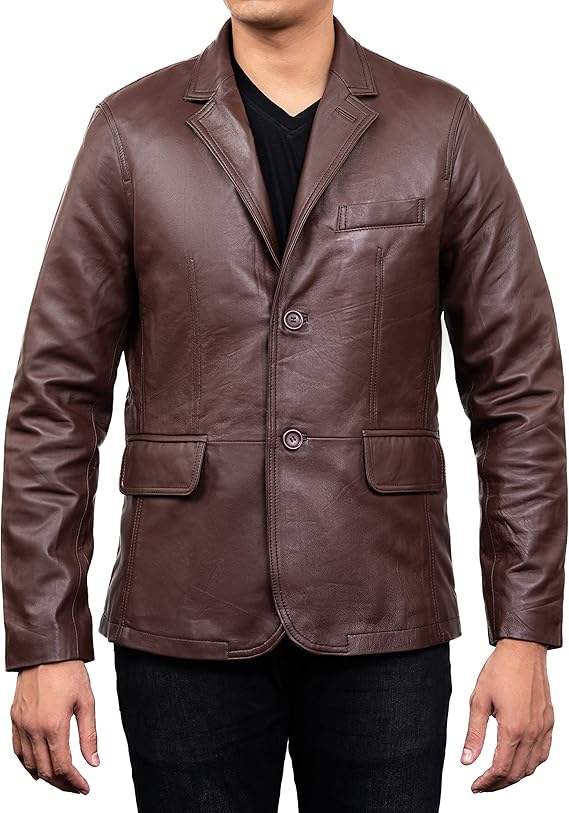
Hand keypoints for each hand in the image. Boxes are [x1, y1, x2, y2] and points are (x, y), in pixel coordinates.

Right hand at [10, 660, 98, 793]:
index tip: (84, 787)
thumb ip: (89, 735)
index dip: (74, 782)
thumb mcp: (87, 702)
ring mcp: (21, 724)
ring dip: (45, 776)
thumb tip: (93, 762)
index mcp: (54, 725)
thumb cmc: (68, 671)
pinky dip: (28, 763)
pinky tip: (38, 765)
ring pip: (29, 764)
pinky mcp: (14, 718)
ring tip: (61, 778)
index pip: (63, 766)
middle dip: (62, 783)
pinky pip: (17, 750)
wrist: (47, 651)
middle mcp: (34, 728)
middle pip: (45, 770)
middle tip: (75, 786)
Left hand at [462, 639, 553, 792]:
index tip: (475, 786)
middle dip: (498, 784)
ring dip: (514, 776)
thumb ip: (474, 733)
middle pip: (516, 773)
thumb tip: (467, 759)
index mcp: (512, 728)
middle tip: (483, 785)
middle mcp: (532, 732)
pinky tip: (519, 761)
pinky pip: (543, 752)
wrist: (523, 650)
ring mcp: (543, 728)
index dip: (486, 782)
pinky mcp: (549, 721)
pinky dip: (531, 763)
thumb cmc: (501, 669)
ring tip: (497, 775)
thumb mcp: (478, 700)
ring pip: (531, 766)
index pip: (500, 769)